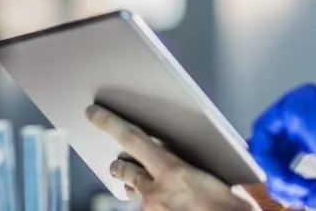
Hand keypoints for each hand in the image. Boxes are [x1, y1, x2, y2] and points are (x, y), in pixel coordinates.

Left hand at [86, 104, 260, 210]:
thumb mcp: (221, 180)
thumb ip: (200, 167)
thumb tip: (202, 159)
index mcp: (173, 172)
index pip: (132, 139)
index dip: (110, 123)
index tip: (94, 114)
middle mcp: (155, 193)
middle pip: (124, 170)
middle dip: (120, 165)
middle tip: (119, 161)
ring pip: (133, 194)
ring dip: (137, 188)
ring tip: (146, 186)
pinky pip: (144, 210)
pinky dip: (151, 206)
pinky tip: (166, 204)